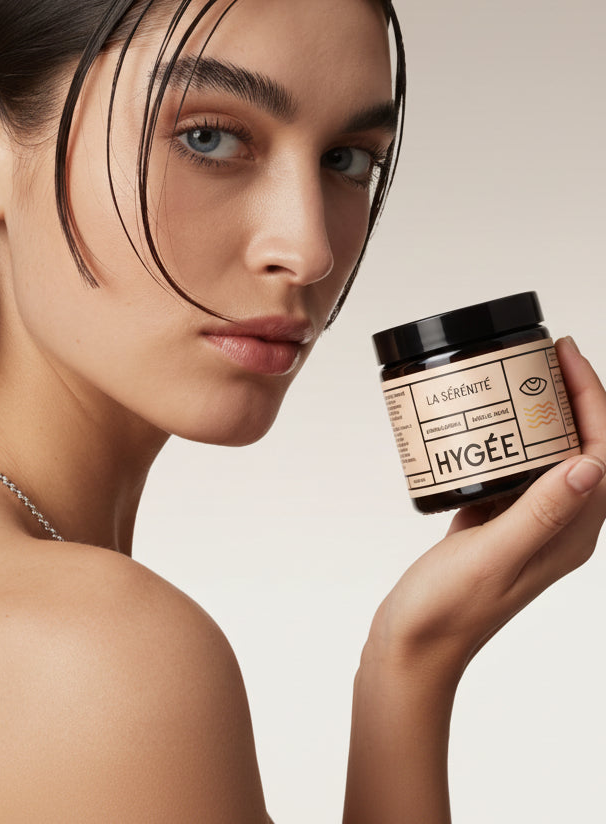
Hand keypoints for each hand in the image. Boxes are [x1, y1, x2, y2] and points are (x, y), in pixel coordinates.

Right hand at [368, 336, 605, 678]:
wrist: (413, 645)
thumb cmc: (449, 611)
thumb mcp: (494, 555)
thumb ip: (540, 512)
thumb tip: (589, 466)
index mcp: (573, 534)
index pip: (602, 453)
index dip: (593, 400)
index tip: (566, 356)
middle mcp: (561, 527)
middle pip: (585, 446)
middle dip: (577, 396)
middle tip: (546, 353)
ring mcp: (530, 524)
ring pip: (552, 453)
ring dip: (547, 412)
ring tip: (523, 374)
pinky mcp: (499, 522)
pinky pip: (518, 467)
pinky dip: (512, 435)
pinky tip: (489, 419)